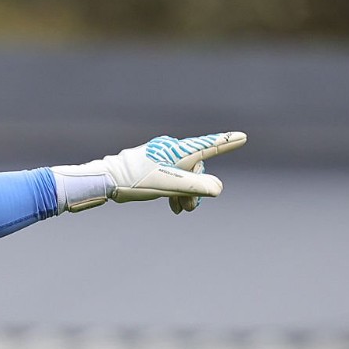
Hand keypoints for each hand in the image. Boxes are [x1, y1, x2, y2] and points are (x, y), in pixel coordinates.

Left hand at [53, 131, 246, 214]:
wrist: (106, 181)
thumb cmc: (137, 181)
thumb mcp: (169, 186)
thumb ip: (195, 187)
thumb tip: (218, 188)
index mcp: (178, 151)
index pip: (208, 146)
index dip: (226, 144)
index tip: (242, 138)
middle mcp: (171, 150)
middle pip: (195, 168)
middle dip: (196, 188)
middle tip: (191, 209)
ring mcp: (160, 158)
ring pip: (182, 176)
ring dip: (185, 193)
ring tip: (183, 210)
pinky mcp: (150, 166)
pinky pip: (170, 178)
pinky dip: (174, 192)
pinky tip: (173, 206)